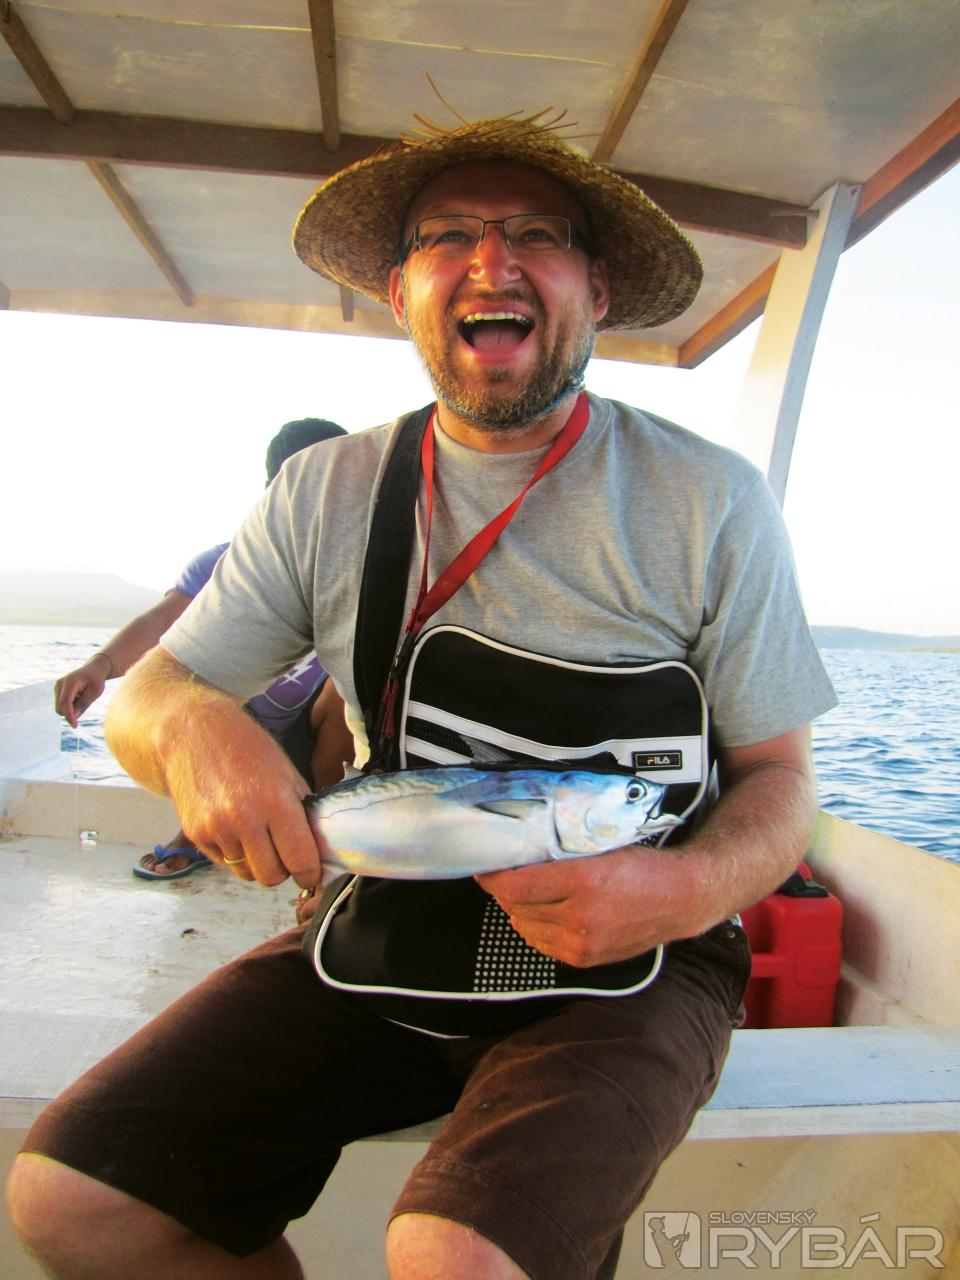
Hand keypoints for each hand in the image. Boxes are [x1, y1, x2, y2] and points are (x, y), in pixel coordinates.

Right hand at [54, 663, 106, 727]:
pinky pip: (62, 705)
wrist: (93, 669)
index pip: (65, 702)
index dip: (69, 715)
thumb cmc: (96, 680)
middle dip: (71, 712)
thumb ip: (84, 704)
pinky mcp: (57, 690)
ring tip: (82, 697)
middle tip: (86, 703)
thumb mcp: (95, 692)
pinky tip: (78, 696)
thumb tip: (73, 717)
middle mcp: (60, 684)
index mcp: (70, 682)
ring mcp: (57, 687)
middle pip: (60, 708)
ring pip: (60, 708)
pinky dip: (70, 705)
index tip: (75, 726)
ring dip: (71, 708)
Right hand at [162, 710, 332, 890]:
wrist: (195, 733)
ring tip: (257, 835)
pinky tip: (235, 828)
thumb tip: (318, 849)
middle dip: (283, 870)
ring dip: (256, 863)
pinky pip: (224, 863)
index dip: (310, 873)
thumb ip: (303, 813)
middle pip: (271, 877)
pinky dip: (234, 854)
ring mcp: (216, 829)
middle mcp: (244, 820)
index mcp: (276, 802)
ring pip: (247, 873)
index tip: (311, 872)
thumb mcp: (287, 774)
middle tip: (284, 854)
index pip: (300, 860)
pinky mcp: (195, 834)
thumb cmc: (248, 748)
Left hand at [475, 843, 703, 967]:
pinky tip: (547, 913)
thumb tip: (520, 855)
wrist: (678, 899)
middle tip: (506, 876)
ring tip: (530, 894)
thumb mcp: (600, 848)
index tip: (485, 868)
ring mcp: (582, 943)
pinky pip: (543, 944)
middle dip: (505, 892)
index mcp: (582, 881)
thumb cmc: (642, 868)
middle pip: (516, 907)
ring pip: (525, 927)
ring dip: (520, 910)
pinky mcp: (585, 959)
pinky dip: (537, 928)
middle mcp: (580, 916)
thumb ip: (560, 854)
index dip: (492, 878)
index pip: (514, 887)